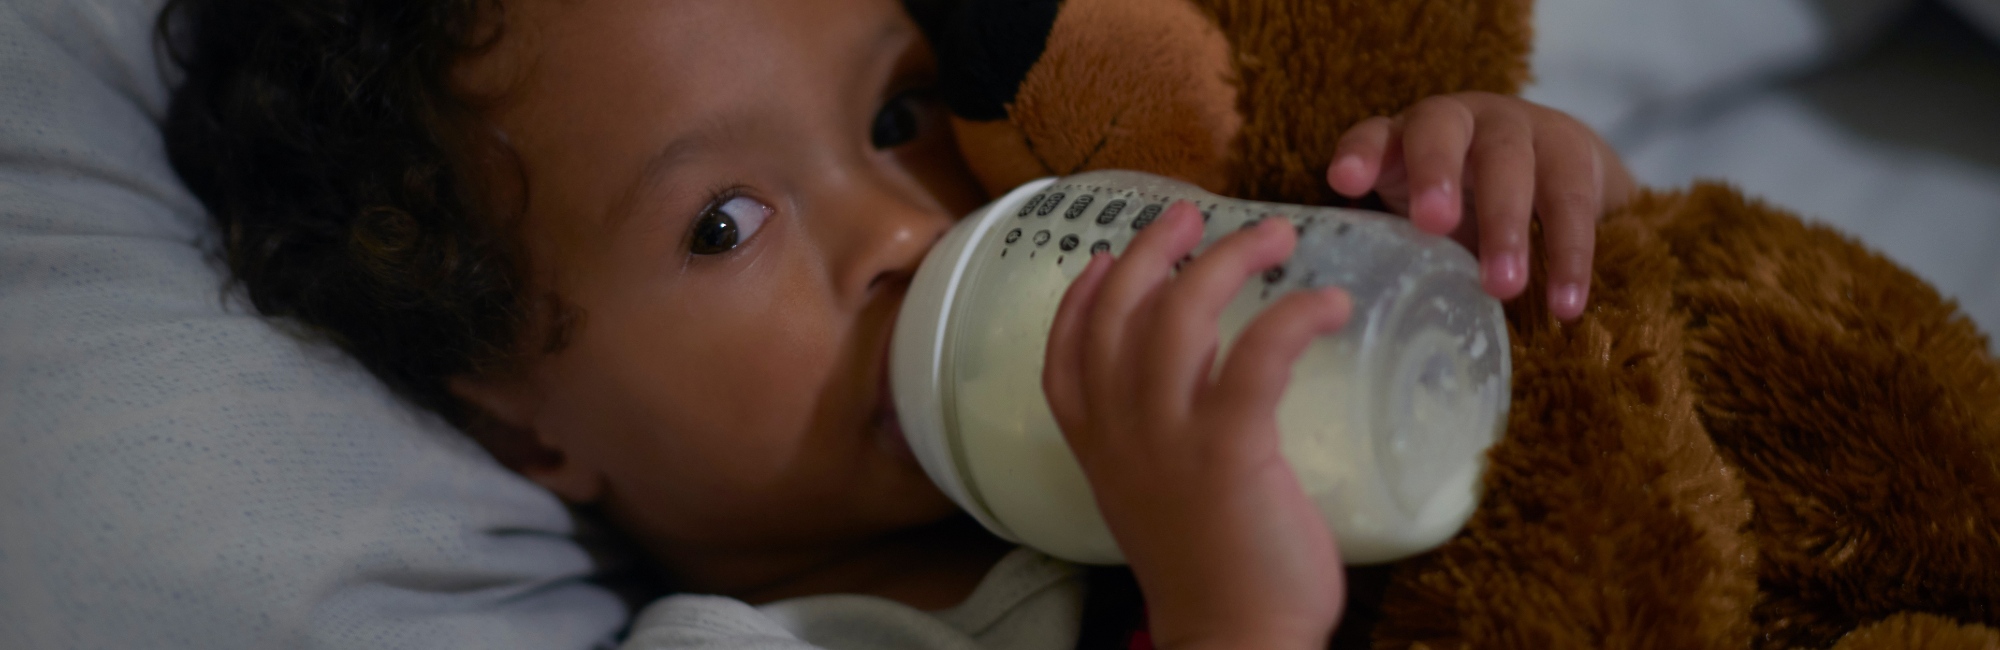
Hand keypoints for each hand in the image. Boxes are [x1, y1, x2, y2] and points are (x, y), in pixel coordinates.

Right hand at [1043, 203, 1349, 649]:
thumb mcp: (1161, 501)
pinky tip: (1326, 301)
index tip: (1103, 257)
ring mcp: (1167, 439)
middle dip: (1152, 251)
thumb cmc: (1215, 578)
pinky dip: (1292, 315)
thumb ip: (1166, 442)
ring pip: (1179, 315)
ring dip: (1227, 261)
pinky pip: (1255, 354)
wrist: (1234, 642)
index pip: (1063, 356)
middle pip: (1119, 312)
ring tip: (1275, 236)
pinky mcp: (1228, 449)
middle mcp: (1119, 434)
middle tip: (1194, 216)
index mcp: (1097, 449)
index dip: (1080, 299)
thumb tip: (1212, 386)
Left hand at [1326, 92, 1634, 320]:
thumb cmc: (1463, 202)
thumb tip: (1362, 320)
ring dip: (1505, 225)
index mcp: (1405, 136)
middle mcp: (1458, 120)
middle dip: (1435, 173)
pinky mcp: (1571, 151)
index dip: (1360, 154)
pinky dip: (1570, 256)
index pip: (1374, 135)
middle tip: (1433, 223)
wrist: (1553, 165)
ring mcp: (1516, 128)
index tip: (1344, 181)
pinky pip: (1571, 202)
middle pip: (1442, 132)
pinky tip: (1565, 305)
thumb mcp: (1422, 216)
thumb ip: (1397, 246)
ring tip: (1503, 287)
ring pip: (1510, 165)